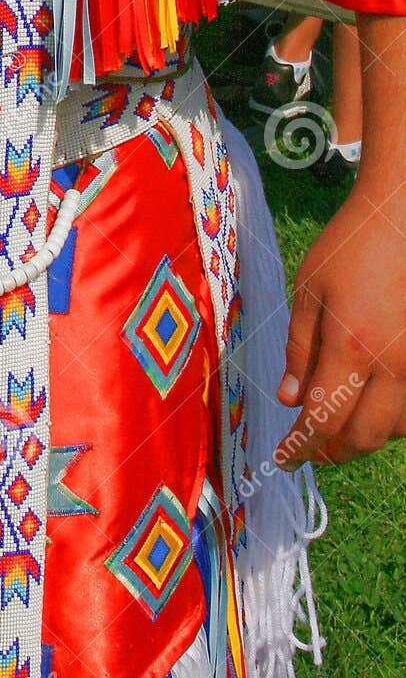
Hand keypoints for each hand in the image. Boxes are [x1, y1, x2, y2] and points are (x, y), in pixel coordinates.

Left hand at [276, 186, 405, 466]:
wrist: (402, 218)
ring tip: (335, 426)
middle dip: (332, 451)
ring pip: (395, 429)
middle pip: (364, 436)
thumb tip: (290, 400)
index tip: (283, 458)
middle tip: (308, 448)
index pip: (324, 419)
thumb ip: (300, 349)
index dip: (301, 447)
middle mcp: (394, 365)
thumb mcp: (309, 292)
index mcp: (353, 347)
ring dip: (363, 437)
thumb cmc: (350, 247)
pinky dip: (392, 420)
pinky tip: (371, 405)